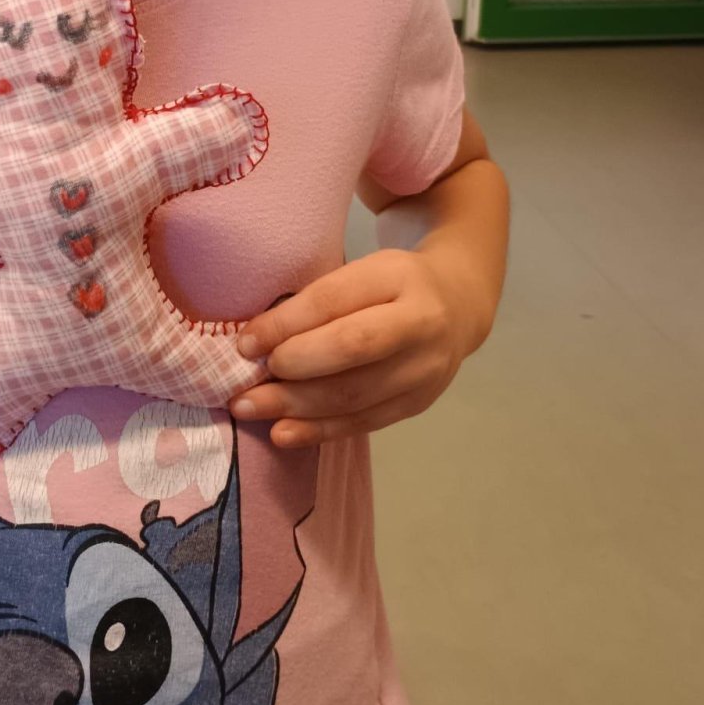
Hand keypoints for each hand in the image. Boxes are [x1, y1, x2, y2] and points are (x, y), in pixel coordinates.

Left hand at [228, 249, 473, 447]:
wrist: (458, 304)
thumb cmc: (388, 285)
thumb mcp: (360, 271)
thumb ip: (316, 301)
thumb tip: (254, 342)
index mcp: (398, 275)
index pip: (335, 299)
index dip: (287, 323)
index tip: (245, 343)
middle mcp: (421, 321)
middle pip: (353, 347)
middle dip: (294, 367)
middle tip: (247, 383)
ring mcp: (426, 367)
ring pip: (356, 393)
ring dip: (296, 406)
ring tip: (249, 410)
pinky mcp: (420, 402)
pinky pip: (365, 421)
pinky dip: (320, 430)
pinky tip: (283, 433)